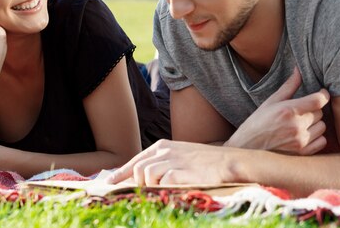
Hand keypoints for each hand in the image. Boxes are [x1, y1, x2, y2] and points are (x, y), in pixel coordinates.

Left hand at [107, 139, 236, 185]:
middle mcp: (164, 151)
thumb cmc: (205, 163)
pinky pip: (162, 183)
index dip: (121, 173)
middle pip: (138, 169)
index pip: (135, 160)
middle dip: (138, 184)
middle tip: (144, 193)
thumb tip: (140, 177)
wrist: (229, 162)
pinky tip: (176, 188)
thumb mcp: (180, 157)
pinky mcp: (179, 172)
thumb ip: (161, 164)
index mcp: (162, 146)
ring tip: (169, 188)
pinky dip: (165, 189)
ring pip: (146, 176)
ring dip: (154, 186)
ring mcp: (172, 160)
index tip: (109, 183)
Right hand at [224, 68, 329, 154]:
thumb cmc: (258, 122)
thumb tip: (299, 69)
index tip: (322, 92)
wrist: (247, 147)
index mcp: (288, 110)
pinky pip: (322, 141)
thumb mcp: (271, 101)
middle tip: (301, 110)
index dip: (323, 94)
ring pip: (322, 127)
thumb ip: (289, 86)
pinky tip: (304, 134)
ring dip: (315, 123)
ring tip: (301, 123)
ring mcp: (300, 141)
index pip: (318, 100)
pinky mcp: (303, 152)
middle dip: (313, 109)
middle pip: (320, 112)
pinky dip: (316, 137)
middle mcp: (296, 126)